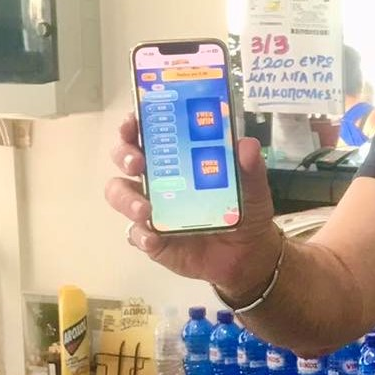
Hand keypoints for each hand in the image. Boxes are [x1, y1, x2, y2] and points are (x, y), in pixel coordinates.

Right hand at [105, 113, 280, 299]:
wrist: (248, 253)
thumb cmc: (244, 211)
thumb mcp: (253, 188)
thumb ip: (250, 168)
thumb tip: (247, 145)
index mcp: (178, 159)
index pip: (149, 134)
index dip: (135, 125)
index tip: (134, 121)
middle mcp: (158, 180)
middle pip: (125, 159)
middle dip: (125, 155)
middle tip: (137, 162)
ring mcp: (151, 209)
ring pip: (121, 196)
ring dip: (127, 199)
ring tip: (145, 209)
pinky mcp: (152, 238)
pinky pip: (136, 235)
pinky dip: (141, 235)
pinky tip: (154, 238)